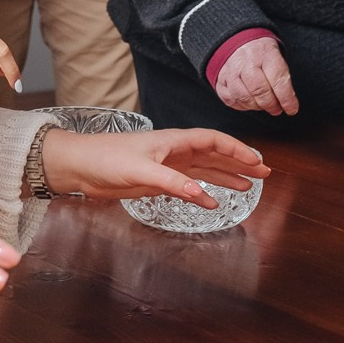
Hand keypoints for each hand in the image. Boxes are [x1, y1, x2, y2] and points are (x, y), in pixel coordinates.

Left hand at [40, 126, 268, 206]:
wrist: (79, 166)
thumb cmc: (106, 158)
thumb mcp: (141, 171)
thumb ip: (173, 182)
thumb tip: (203, 195)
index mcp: (173, 141)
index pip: (213, 141)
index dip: (237, 149)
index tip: (257, 161)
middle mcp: (174, 151)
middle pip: (214, 154)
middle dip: (239, 162)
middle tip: (264, 173)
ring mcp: (167, 166)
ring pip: (204, 169)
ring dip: (226, 176)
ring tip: (248, 185)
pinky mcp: (157, 181)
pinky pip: (188, 185)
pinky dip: (203, 192)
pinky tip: (213, 201)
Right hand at [212, 37, 297, 115]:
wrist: (237, 41)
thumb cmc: (261, 53)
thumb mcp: (276, 56)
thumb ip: (282, 78)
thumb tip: (289, 103)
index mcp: (264, 53)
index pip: (278, 80)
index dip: (286, 99)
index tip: (292, 109)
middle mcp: (245, 61)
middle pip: (260, 91)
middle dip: (271, 105)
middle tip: (277, 109)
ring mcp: (230, 71)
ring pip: (244, 98)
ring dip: (257, 106)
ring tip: (264, 105)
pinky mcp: (220, 81)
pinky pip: (232, 100)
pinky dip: (243, 106)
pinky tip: (250, 102)